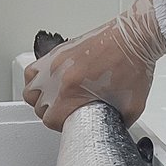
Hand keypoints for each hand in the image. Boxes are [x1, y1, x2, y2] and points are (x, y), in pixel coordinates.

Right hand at [23, 0, 165, 129]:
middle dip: (51, 113)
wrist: (134, 37)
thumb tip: (112, 128)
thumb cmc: (133, 64)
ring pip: (30, 87)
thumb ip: (119, 122)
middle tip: (65, 112)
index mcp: (72, 91)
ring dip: (38, 97)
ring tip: (51, 100)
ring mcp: (56, 62)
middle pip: (38, 106)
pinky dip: (36, 78)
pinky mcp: (59, 51)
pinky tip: (47, 82)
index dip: (60, 125)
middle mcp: (59, 76)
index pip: (51, 120)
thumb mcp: (132, 106)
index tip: (70, 123)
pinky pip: (34, 68)